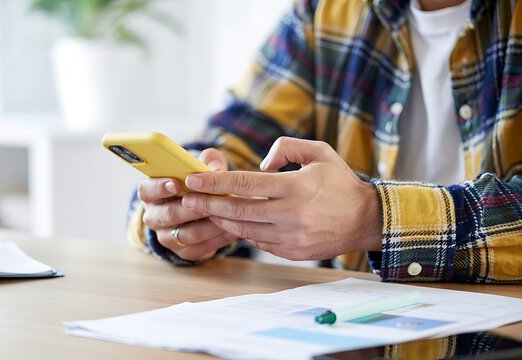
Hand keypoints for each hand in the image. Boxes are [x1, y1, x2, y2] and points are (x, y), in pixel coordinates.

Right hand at [137, 148, 238, 260]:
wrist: (198, 209)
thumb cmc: (196, 183)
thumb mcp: (200, 167)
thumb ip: (207, 162)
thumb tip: (216, 170)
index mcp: (150, 193)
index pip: (147, 190)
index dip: (160, 187)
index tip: (177, 183)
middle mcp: (154, 216)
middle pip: (169, 214)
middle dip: (191, 208)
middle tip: (210, 201)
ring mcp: (166, 236)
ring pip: (186, 234)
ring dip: (209, 225)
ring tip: (228, 216)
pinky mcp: (182, 251)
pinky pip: (199, 249)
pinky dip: (217, 239)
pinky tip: (232, 229)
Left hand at [181, 137, 381, 260]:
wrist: (366, 220)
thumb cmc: (341, 183)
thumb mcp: (320, 152)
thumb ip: (287, 148)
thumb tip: (261, 163)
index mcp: (296, 187)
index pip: (245, 183)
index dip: (215, 182)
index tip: (192, 180)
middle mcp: (291, 214)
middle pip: (237, 210)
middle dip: (207, 204)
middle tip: (186, 199)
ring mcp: (291, 237)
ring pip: (244, 229)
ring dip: (221, 220)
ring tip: (204, 210)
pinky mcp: (292, 252)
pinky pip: (259, 241)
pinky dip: (243, 231)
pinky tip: (232, 222)